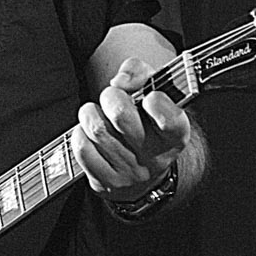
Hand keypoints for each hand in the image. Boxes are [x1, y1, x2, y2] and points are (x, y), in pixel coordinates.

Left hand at [72, 57, 190, 201]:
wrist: (142, 174)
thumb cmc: (146, 123)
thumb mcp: (154, 94)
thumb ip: (140, 73)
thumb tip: (120, 81)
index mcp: (175, 135)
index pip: (170, 119)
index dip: (156, 103)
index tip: (149, 97)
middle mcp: (155, 157)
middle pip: (121, 115)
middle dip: (110, 96)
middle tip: (111, 96)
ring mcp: (130, 172)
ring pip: (97, 129)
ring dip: (90, 113)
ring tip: (96, 112)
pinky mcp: (107, 182)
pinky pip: (82, 148)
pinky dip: (79, 133)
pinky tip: (89, 133)